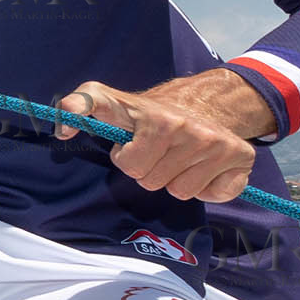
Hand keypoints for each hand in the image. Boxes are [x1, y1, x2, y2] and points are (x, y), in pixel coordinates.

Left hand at [56, 74, 258, 202]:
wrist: (204, 105)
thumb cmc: (148, 115)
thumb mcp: (113, 106)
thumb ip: (82, 107)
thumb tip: (60, 130)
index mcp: (140, 111)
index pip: (99, 104)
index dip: (80, 113)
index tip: (63, 130)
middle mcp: (177, 123)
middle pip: (145, 179)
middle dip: (147, 171)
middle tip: (155, 153)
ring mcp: (212, 140)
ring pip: (179, 191)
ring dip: (175, 180)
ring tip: (177, 159)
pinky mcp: (239, 156)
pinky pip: (211, 195)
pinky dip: (207, 189)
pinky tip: (202, 168)